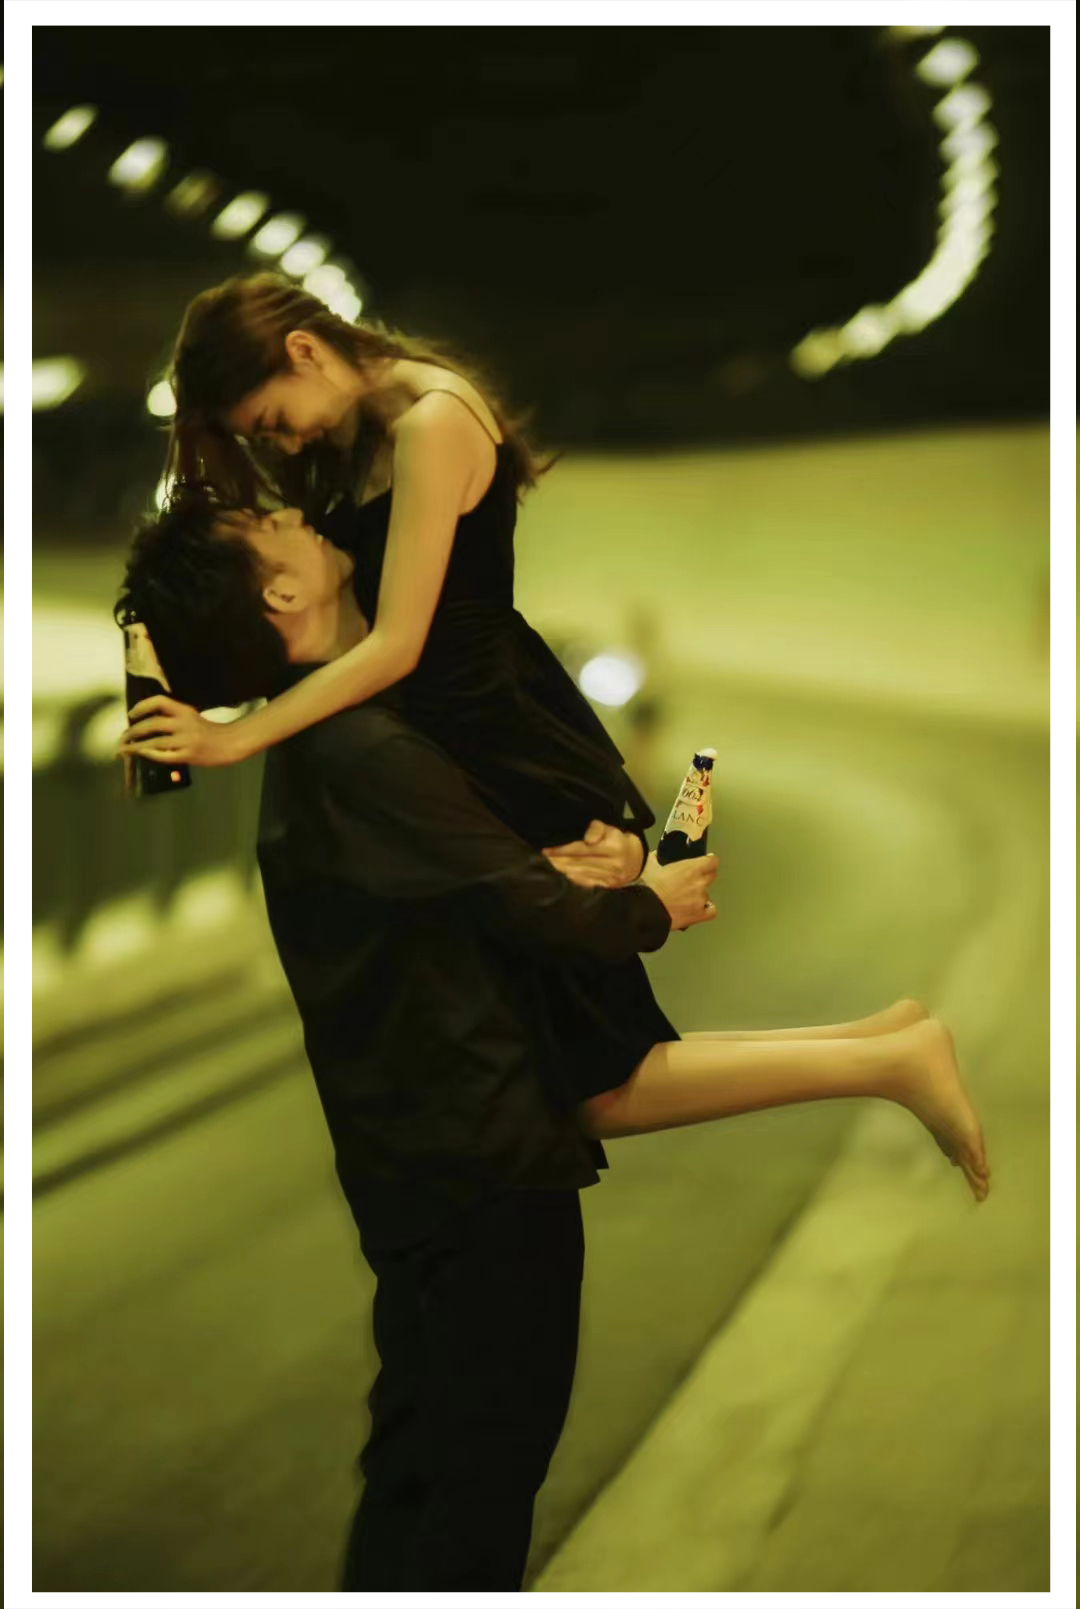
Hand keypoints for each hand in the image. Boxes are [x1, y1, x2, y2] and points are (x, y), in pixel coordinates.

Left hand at [117, 696, 247, 767]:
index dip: (142, 706)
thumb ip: (172, 717)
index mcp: (185, 710)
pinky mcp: (188, 755)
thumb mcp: (191, 717)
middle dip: (133, 731)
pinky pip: (164, 755)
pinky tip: (142, 755)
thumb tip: (145, 723)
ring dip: (136, 746)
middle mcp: (184, 723)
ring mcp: (186, 740)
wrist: (230, 743)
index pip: (159, 702)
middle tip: (123, 738)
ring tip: (125, 749)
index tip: (131, 714)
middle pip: (152, 724)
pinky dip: (150, 754)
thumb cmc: (208, 731)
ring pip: (154, 742)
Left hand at [541, 820, 645, 888]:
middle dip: (558, 860)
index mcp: (613, 847)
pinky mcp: (605, 887)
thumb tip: (587, 839)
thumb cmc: (618, 841)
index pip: (582, 848)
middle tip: (542, 857)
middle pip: (578, 862)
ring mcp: (609, 878)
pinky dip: (570, 878)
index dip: (563, 849)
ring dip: (560, 869)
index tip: (547, 849)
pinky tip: (560, 875)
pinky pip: (584, 882)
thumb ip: (597, 829)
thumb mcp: (611, 829)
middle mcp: (612, 864)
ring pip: (578, 873)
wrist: (635, 861)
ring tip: (547, 864)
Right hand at [639, 851, 717, 931]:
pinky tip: (698, 909)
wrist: (646, 910)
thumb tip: (656, 856)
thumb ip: (657, 859)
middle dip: (704, 876)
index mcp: (691, 869)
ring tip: (685, 898)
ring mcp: (701, 900)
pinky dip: (706, 910)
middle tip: (691, 879)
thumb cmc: (648, 888)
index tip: (706, 861)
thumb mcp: (650, 866)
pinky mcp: (698, 915)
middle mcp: (699, 883)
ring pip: (707, 894)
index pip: (712, 861)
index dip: (709, 861)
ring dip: (699, 894)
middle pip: (712, 876)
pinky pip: (710, 911)